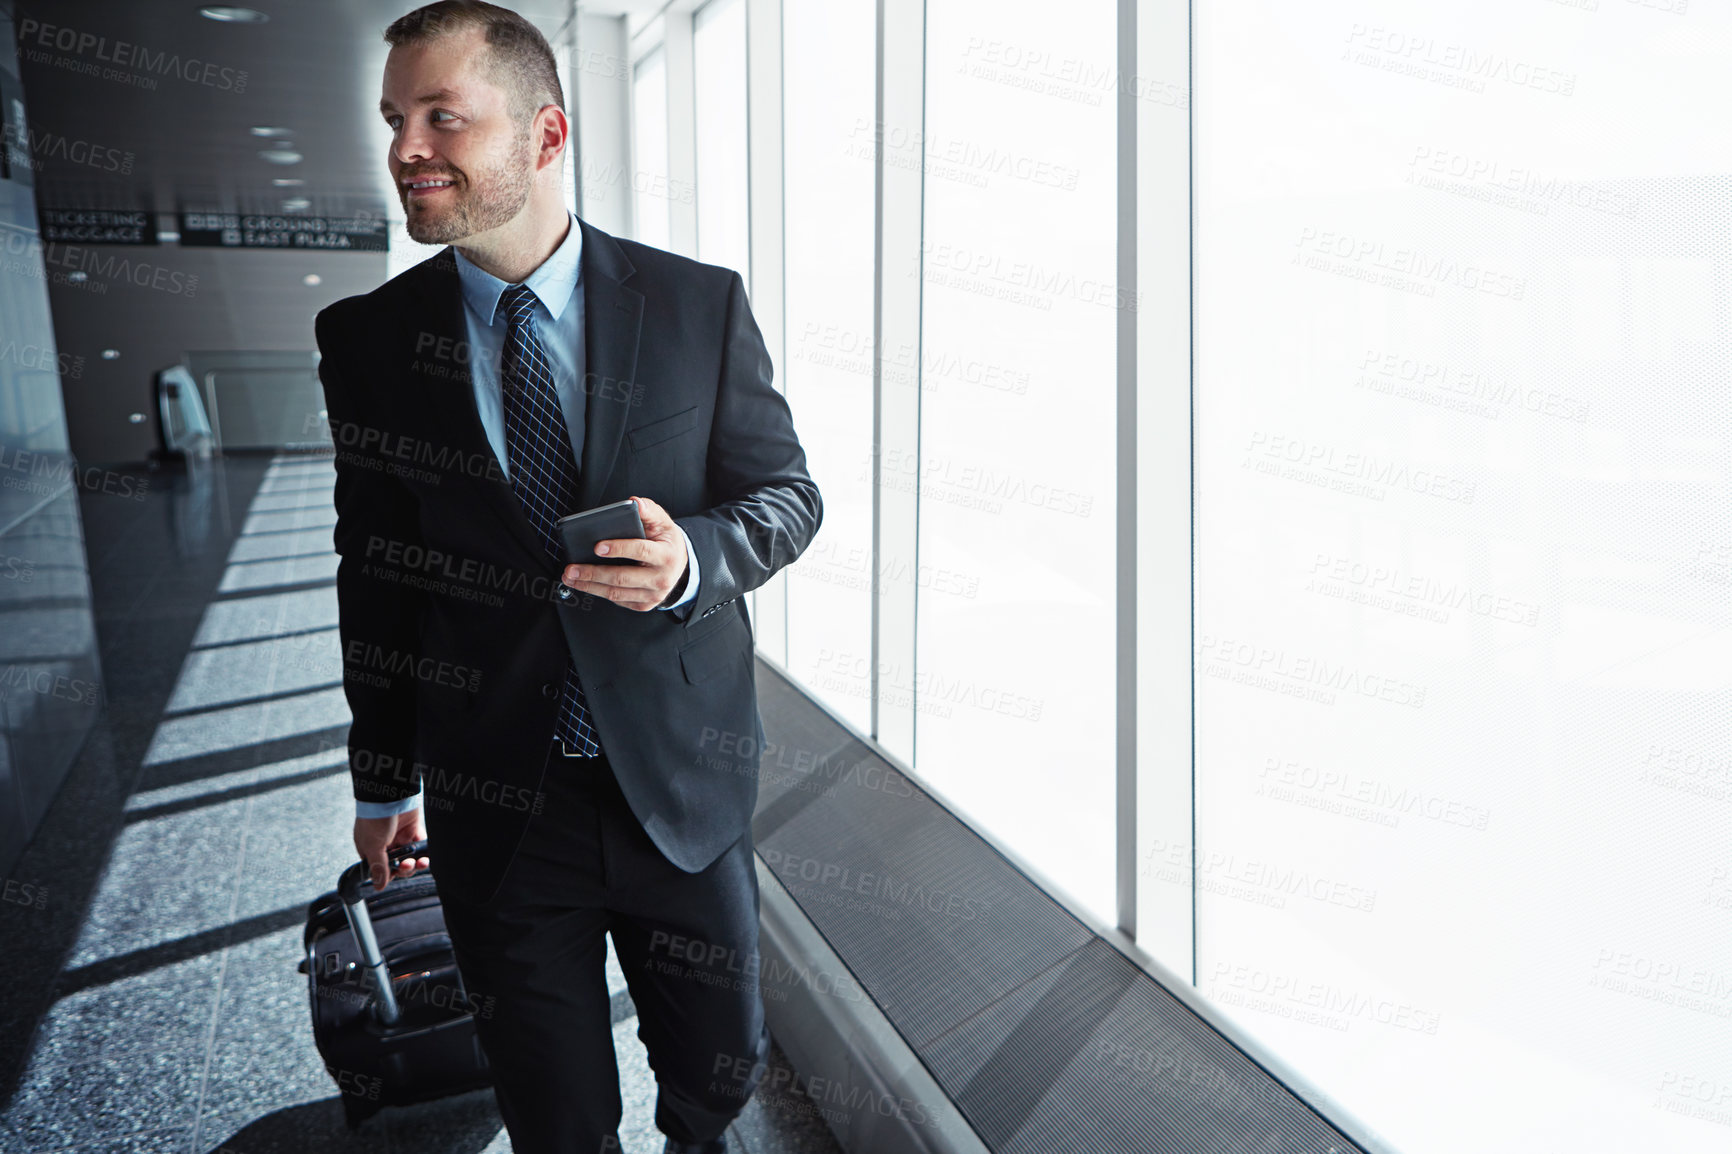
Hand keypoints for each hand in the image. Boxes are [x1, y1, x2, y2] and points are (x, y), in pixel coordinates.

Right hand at [353, 807, 427, 892]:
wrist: (390, 794)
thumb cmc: (375, 818)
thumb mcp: (374, 846)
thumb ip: (378, 867)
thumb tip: (378, 886)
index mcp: (370, 849)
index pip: (380, 869)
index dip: (388, 875)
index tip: (394, 875)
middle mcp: (384, 844)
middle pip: (396, 865)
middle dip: (404, 869)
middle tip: (407, 865)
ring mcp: (399, 837)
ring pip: (410, 857)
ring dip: (415, 863)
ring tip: (420, 862)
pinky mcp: (412, 830)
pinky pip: (420, 845)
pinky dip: (424, 852)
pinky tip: (426, 856)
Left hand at [560, 495, 689, 610]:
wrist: (680, 565)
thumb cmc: (666, 542)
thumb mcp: (663, 522)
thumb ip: (649, 510)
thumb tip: (634, 502)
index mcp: (666, 556)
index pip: (641, 551)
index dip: (618, 549)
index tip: (597, 547)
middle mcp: (661, 579)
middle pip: (622, 578)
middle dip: (593, 573)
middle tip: (572, 568)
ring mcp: (652, 595)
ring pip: (616, 594)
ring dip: (589, 586)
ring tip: (571, 577)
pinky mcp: (644, 604)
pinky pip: (617, 600)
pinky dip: (598, 592)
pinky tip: (585, 583)